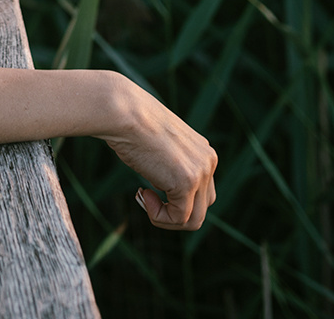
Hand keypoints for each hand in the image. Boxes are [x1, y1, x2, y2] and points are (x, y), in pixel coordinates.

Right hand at [99, 80, 218, 230]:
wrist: (124, 112)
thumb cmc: (132, 126)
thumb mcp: (161, 148)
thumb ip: (172, 166)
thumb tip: (169, 193)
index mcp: (204, 152)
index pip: (201, 193)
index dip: (175, 199)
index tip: (148, 188)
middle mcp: (209, 161)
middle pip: (202, 208)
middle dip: (173, 212)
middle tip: (146, 197)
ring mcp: (200, 172)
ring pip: (194, 220)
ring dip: (166, 218)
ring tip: (144, 198)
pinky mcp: (186, 182)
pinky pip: (179, 219)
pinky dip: (158, 216)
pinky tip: (142, 194)